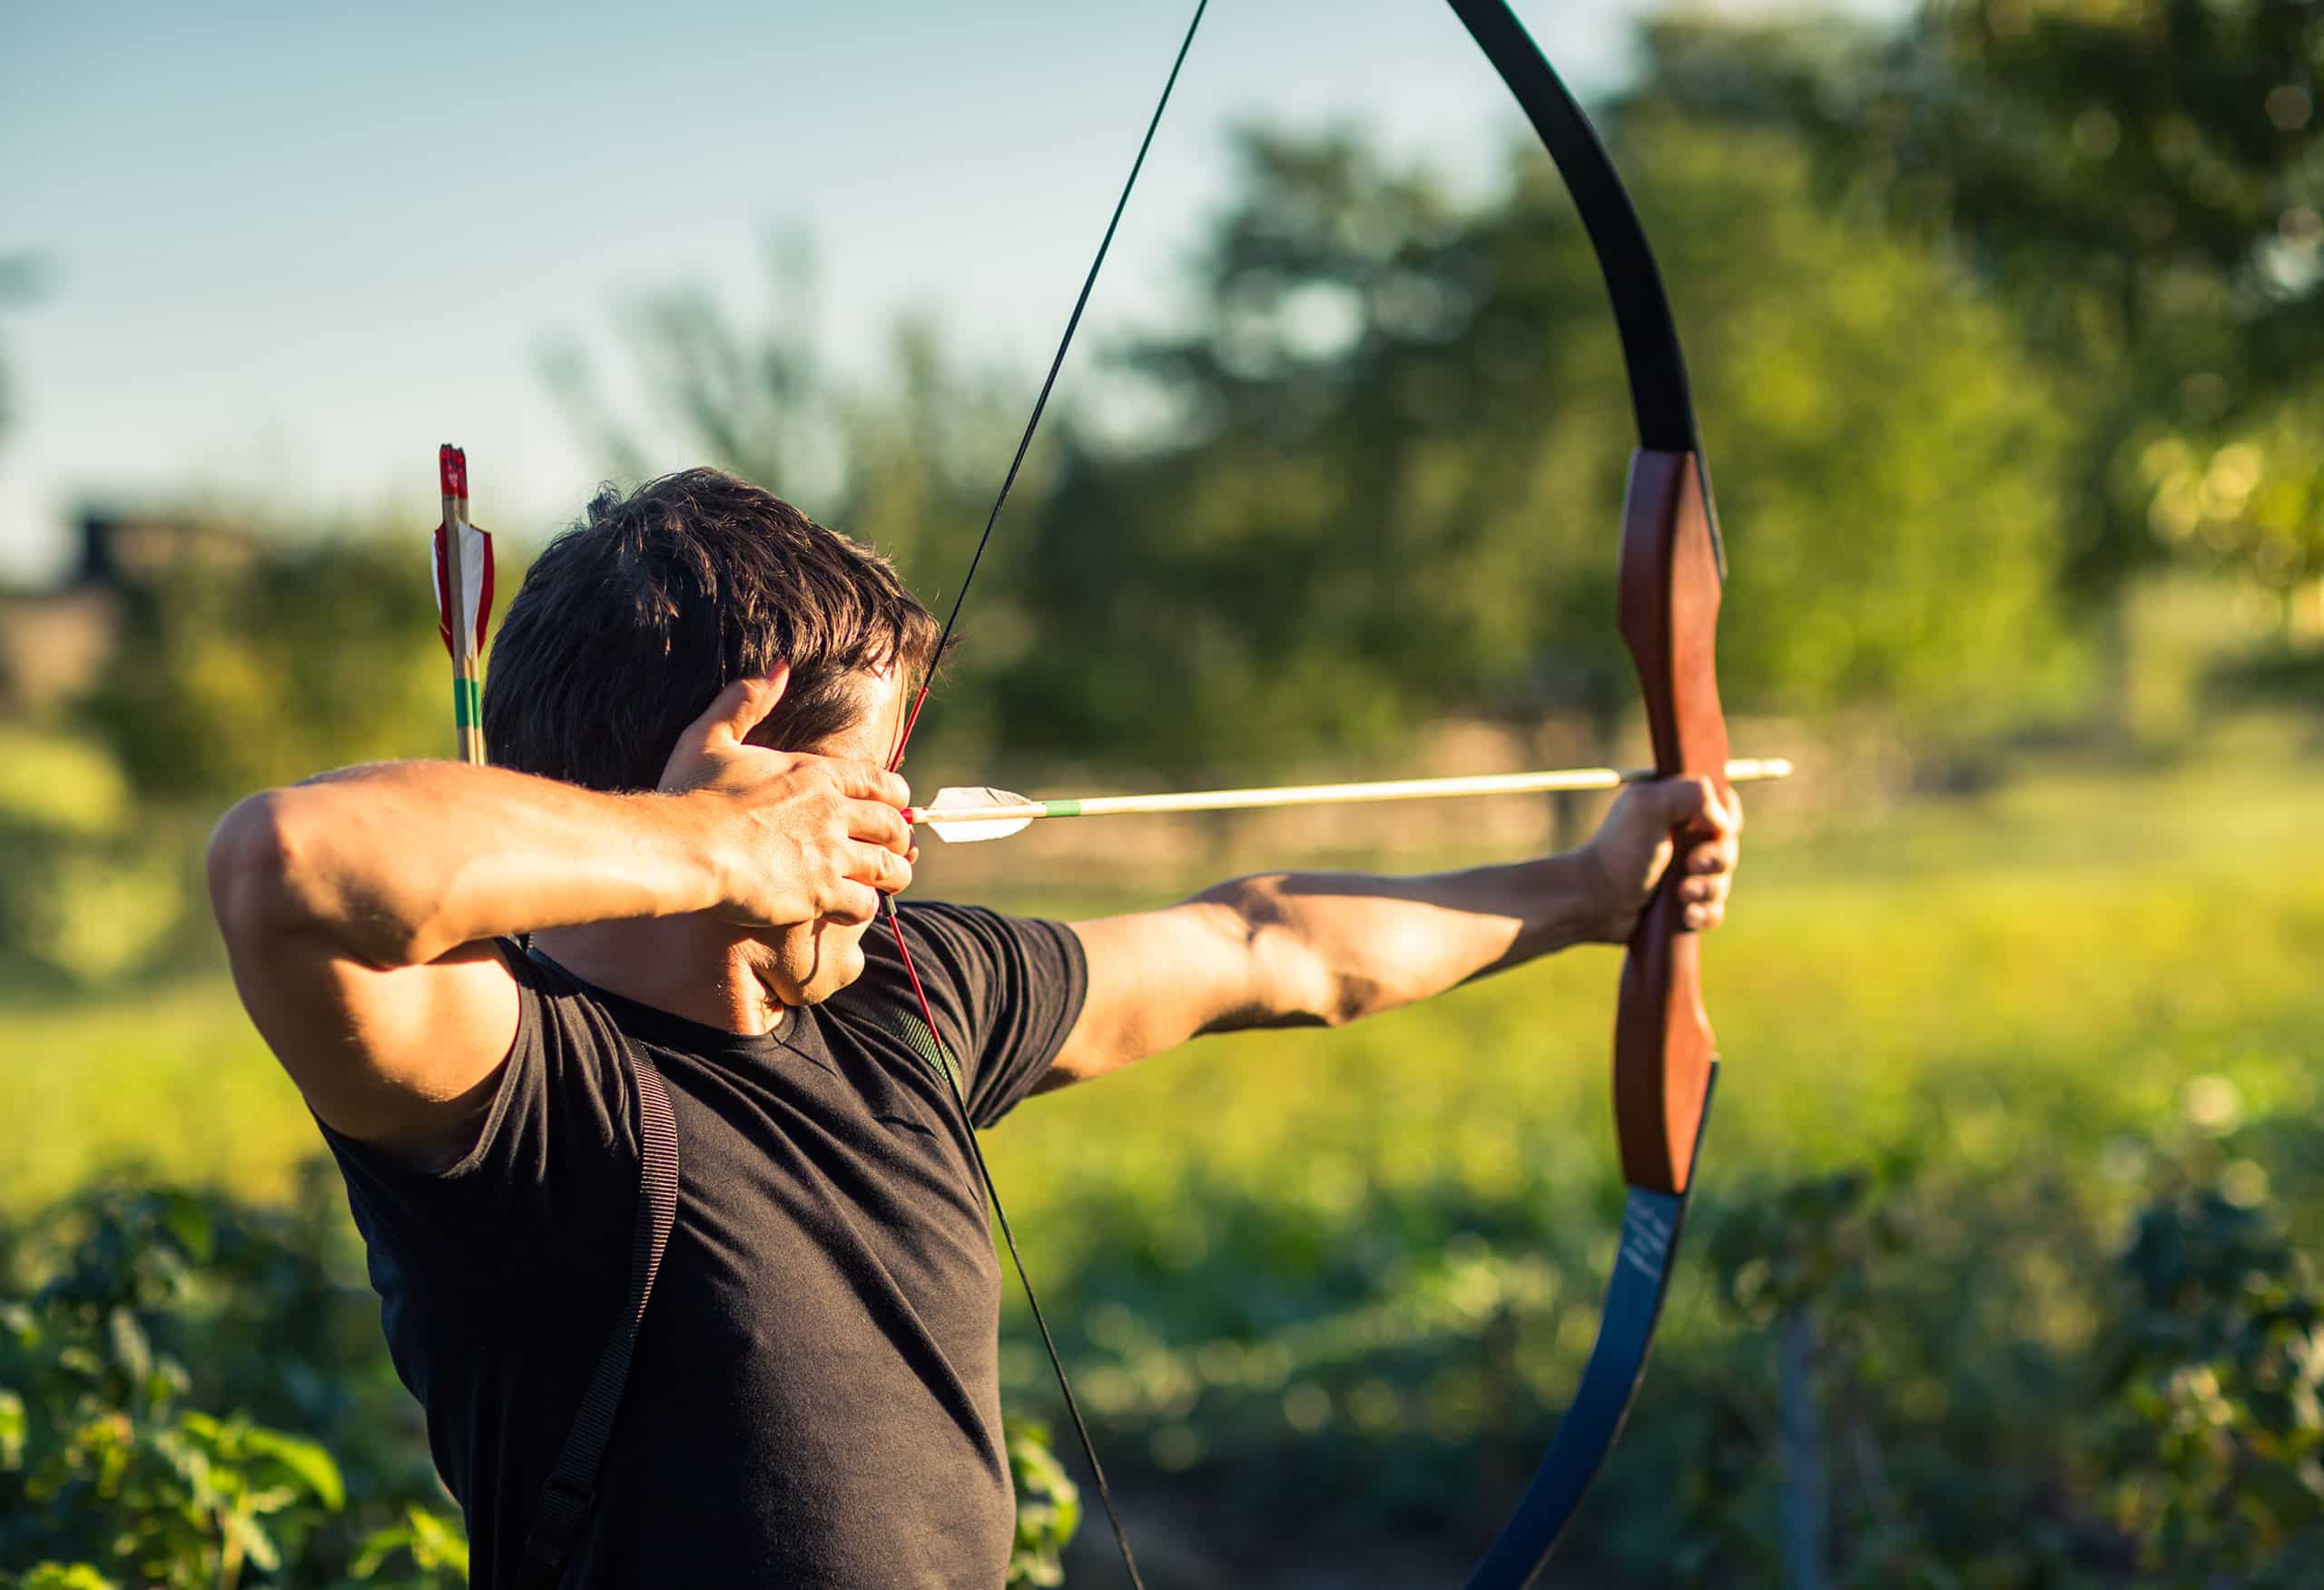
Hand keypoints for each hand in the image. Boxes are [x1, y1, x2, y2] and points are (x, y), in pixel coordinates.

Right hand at [659, 665, 915, 929]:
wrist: (683, 848)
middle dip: (897, 838)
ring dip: (892, 875)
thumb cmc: (691, 794)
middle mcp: (832, 811)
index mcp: (815, 773)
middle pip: (893, 825)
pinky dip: (864, 906)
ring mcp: (830, 853)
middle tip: (891, 849)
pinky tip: (851, 906)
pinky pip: (865, 903)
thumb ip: (747, 699)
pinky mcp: (821, 892)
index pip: (881, 782)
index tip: (891, 808)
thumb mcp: (711, 736)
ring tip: (885, 883)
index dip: (893, 798)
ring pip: (889, 867)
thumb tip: (779, 664)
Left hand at [1578, 775, 1740, 943]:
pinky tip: (1686, 915)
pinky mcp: (1683, 905)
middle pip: (1728, 847)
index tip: (1712, 830)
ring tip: (1679, 894)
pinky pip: (1714, 911)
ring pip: (1723, 881)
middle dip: (1715, 859)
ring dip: (1707, 889)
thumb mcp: (1649, 805)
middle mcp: (1683, 840)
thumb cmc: (1618, 851)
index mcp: (1676, 809)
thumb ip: (1691, 794)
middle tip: (1689, 865)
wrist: (1595, 900)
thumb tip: (1722, 821)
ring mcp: (1684, 874)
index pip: (1725, 807)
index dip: (1726, 820)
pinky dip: (1704, 914)